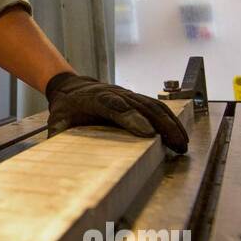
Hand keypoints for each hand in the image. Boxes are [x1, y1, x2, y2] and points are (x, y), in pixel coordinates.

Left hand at [45, 71, 189, 153]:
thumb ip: (58, 135)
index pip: (115, 106)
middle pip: (142, 106)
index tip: (147, 133)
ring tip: (183, 144)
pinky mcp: (136, 99)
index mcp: (95, 98)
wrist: (71, 87)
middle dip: (162, 125)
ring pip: (154, 106)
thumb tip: (57, 153)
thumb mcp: (57, 120)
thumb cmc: (65, 107)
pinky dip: (171, 120)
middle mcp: (116, 94)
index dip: (132, 118)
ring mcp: (128, 94)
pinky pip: (157, 107)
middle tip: (176, 144)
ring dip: (171, 124)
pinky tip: (180, 135)